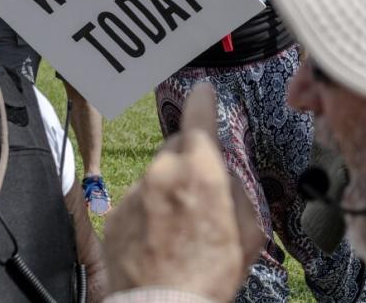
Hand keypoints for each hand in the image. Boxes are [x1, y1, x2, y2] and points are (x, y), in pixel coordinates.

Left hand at [103, 83, 263, 300]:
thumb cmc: (211, 274)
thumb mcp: (249, 230)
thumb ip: (236, 190)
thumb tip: (223, 175)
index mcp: (200, 169)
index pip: (199, 115)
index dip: (203, 100)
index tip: (203, 91)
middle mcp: (162, 172)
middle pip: (176, 146)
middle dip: (190, 159)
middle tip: (202, 192)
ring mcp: (135, 193)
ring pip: (156, 176)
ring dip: (168, 189)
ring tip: (180, 229)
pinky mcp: (116, 215)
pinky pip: (137, 201)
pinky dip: (148, 212)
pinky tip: (160, 240)